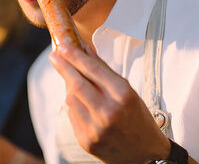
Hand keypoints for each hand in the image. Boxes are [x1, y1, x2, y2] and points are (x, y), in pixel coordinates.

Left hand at [49, 42, 170, 163]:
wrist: (144, 153)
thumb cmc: (137, 117)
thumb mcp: (127, 91)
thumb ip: (104, 70)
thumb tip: (85, 50)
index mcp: (123, 95)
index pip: (93, 70)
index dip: (75, 56)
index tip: (63, 46)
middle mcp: (109, 112)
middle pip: (78, 83)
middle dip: (63, 66)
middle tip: (54, 54)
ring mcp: (96, 128)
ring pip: (71, 99)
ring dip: (68, 85)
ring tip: (70, 77)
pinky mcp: (86, 140)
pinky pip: (71, 115)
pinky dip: (72, 103)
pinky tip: (75, 98)